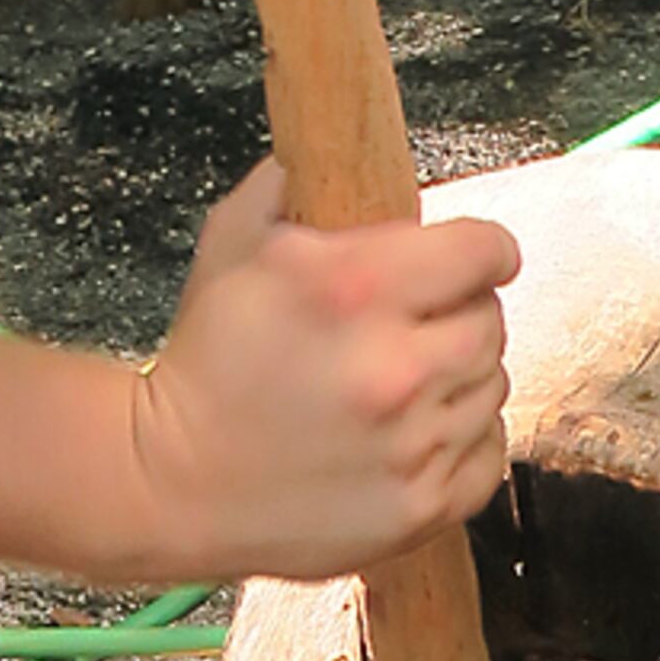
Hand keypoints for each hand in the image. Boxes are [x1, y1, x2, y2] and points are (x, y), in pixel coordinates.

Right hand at [121, 167, 512, 574]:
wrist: (168, 483)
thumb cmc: (202, 365)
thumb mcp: (233, 244)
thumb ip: (292, 186)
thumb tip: (328, 151)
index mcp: (354, 287)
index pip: (485, 250)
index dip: (478, 250)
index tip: (469, 260)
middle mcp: (394, 366)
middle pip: (491, 320)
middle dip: (456, 313)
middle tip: (410, 326)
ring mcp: (412, 445)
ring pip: (491, 386)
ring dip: (456, 378)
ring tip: (397, 384)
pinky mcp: (420, 509)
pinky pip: (489, 453)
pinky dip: (462, 441)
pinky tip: (411, 433)